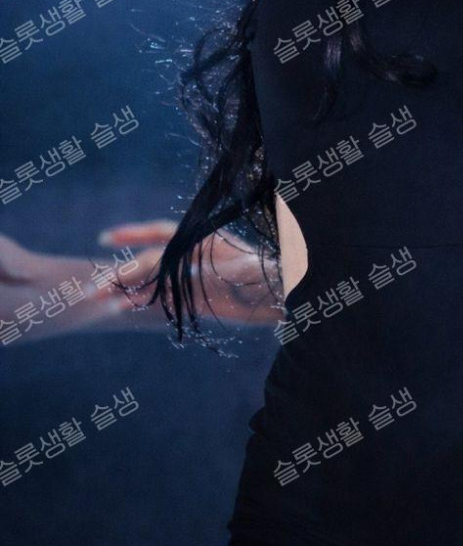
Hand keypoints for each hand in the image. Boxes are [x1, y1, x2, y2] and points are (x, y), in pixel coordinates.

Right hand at [98, 220, 281, 324]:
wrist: (285, 293)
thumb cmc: (271, 271)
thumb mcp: (252, 267)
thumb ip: (229, 268)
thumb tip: (208, 268)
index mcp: (203, 238)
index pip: (162, 236)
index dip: (134, 236)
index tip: (106, 239)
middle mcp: (193, 255)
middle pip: (151, 261)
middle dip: (122, 273)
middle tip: (93, 289)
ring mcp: (192, 277)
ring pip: (151, 282)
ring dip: (125, 290)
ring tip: (99, 301)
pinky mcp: (196, 300)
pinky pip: (162, 301)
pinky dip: (141, 304)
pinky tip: (121, 309)